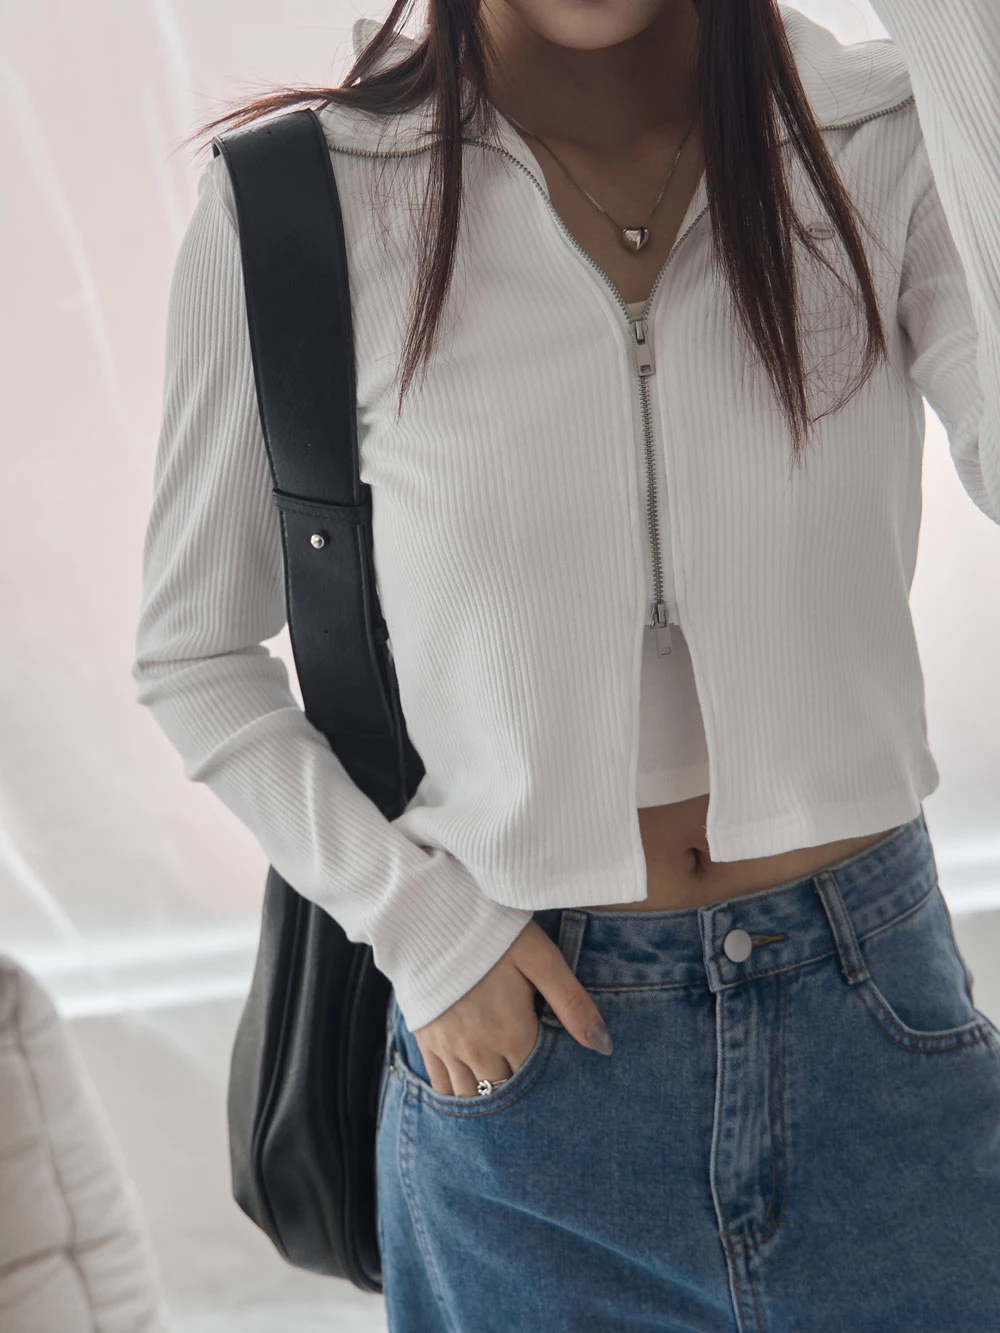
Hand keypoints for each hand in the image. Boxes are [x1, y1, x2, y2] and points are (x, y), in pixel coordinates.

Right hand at [411, 919, 612, 1096]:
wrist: (434, 915)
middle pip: (505, 1093)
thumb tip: (603, 1044)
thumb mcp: (540, 958)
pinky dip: (455, 1096)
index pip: (537, 1081)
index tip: (559, 1079)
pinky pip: (440, 1087)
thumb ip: (571, 1002)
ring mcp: (449, 1048)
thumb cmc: (493, 933)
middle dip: (521, 1095)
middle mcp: (479, 1049)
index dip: (550, 1082)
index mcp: (512, 1032)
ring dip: (489, 1098)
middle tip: (536, 1091)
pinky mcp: (426, 1041)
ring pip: (472, 1097)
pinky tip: (470, 1091)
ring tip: (505, 1092)